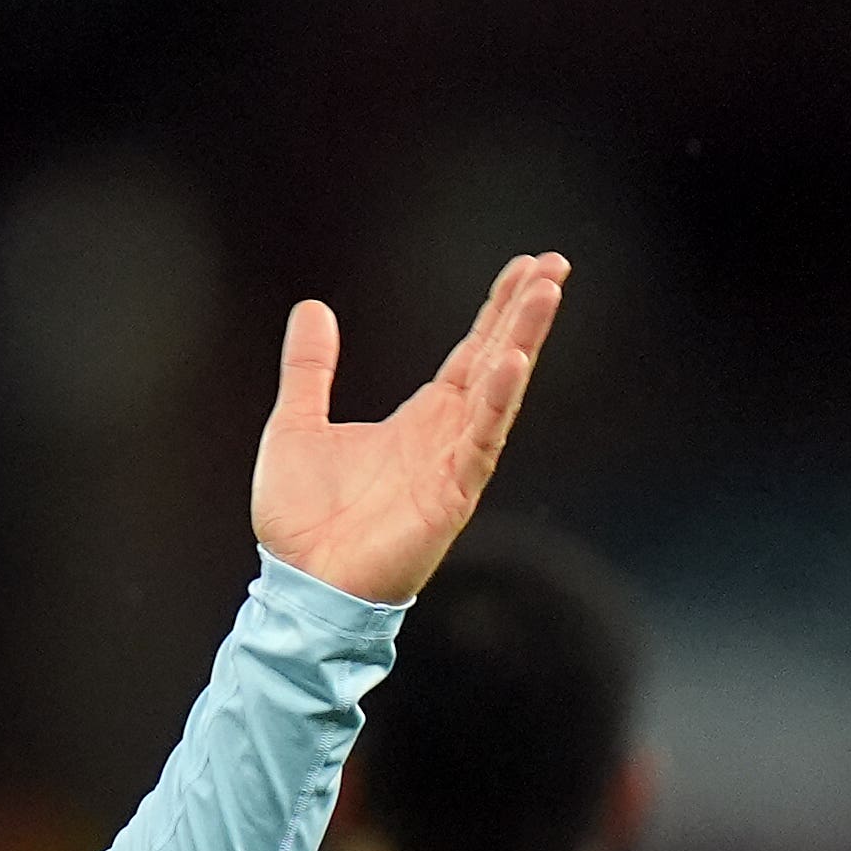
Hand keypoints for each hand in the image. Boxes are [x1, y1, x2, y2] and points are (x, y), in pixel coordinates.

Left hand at [251, 253, 568, 605]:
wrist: (299, 586)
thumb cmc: (301, 520)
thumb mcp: (296, 425)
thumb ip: (309, 368)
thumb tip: (312, 309)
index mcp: (420, 420)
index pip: (470, 353)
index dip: (497, 310)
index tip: (525, 267)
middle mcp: (446, 437)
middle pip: (496, 361)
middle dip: (525, 313)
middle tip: (554, 265)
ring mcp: (454, 466)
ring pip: (499, 392)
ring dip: (522, 341)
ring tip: (545, 293)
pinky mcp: (451, 497)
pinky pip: (481, 441)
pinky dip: (497, 401)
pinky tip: (512, 362)